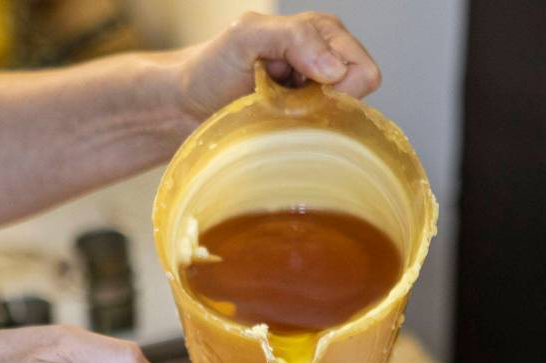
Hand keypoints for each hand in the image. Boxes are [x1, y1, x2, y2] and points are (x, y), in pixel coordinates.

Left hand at [174, 11, 380, 121]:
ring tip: (274, 113)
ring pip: (340, 125)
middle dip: (321, 105)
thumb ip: (293, 37)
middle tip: (280, 102)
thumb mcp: (246, 36)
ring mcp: (318, 98)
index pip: (361, 71)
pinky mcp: (305, 127)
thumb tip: (335, 69)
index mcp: (323, 34)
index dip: (334, 86)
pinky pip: (322, 143)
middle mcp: (328, 64)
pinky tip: (275, 128)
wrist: (184, 106)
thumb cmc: (211, 67)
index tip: (292, 87)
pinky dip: (300, 138)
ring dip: (307, 124)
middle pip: (356, 101)